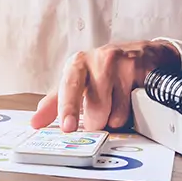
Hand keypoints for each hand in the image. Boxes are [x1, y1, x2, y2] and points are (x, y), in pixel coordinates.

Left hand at [31, 40, 181, 131]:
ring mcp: (125, 64)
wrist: (143, 53)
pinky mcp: (145, 73)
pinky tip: (132, 100)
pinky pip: (137, 110)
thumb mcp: (78, 81)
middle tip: (101, 113)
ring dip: (117, 119)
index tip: (67, 127)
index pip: (70, 87)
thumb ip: (55, 102)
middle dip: (98, 122)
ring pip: (118, 115)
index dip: (68, 108)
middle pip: (96, 111)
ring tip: (118, 103)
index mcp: (79, 63)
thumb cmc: (104, 71)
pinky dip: (134, 114)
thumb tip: (35, 122)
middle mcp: (101, 59)